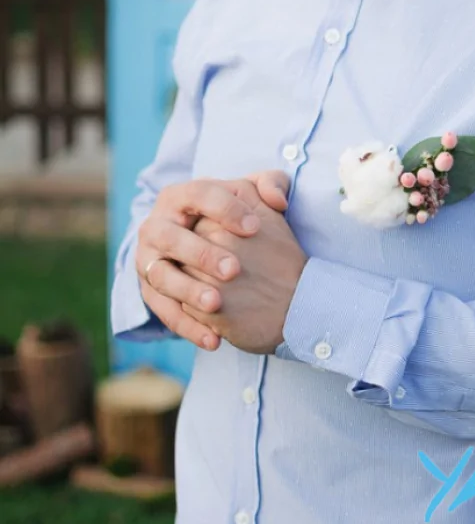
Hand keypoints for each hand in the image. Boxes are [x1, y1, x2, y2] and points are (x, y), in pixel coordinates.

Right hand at [135, 171, 290, 350]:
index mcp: (179, 196)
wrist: (205, 248)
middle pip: (170, 236)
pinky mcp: (150, 293)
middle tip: (233, 269)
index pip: (198, 194)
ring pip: (161, 277)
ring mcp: (149, 261)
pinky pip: (165, 312)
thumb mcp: (253, 196)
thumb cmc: (233, 217)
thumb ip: (271, 184)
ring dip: (188, 292)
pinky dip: (187, 327)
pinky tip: (214, 340)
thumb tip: (277, 200)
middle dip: (201, 253)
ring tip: (217, 304)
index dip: (226, 209)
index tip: (255, 228)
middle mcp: (156, 226)